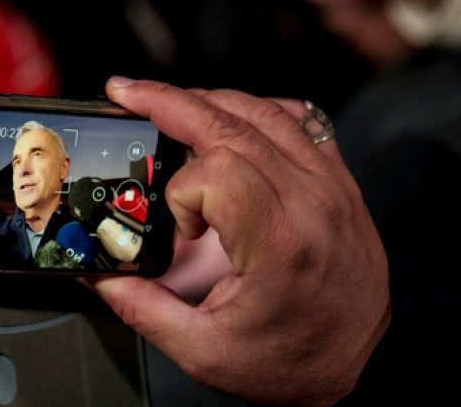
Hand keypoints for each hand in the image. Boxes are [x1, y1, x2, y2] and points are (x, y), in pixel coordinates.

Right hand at [88, 78, 389, 406]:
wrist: (364, 367)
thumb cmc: (295, 363)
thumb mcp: (205, 350)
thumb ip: (141, 307)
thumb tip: (97, 274)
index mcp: (280, 243)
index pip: (216, 171)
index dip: (182, 192)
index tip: (183, 229)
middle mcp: (311, 203)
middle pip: (231, 123)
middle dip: (168, 101)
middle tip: (125, 92)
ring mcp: (331, 186)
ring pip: (264, 110)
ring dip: (208, 99)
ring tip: (167, 101)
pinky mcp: (340, 183)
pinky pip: (299, 119)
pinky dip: (256, 109)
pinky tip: (228, 117)